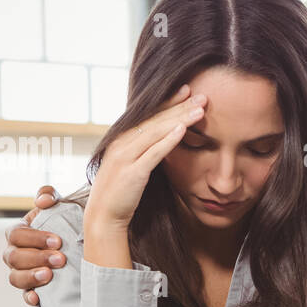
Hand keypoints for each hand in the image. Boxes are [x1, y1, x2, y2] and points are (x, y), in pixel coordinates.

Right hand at [5, 185, 64, 306]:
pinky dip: (29, 297)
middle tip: (60, 259)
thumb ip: (49, 196)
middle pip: (14, 257)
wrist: (80, 243)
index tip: (58, 241)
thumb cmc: (67, 222)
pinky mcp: (32, 288)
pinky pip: (25, 295)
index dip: (34, 238)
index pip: (16, 234)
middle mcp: (15, 253)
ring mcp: (22, 272)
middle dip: (36, 258)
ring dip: (30, 277)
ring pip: (15, 277)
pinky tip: (38, 298)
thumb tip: (43, 202)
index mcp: (20, 232)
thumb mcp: (61, 205)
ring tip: (49, 275)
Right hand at [84, 84, 206, 233]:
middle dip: (180, 106)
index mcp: (122, 139)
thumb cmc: (121, 192)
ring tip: (199, 110)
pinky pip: (153, 153)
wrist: (104, 215)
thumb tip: (162, 138)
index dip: (169, 102)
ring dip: (179, 119)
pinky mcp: (132, 172)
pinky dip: (168, 140)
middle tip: (202, 95)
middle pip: (155, 120)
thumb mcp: (132, 164)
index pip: (149, 115)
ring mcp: (126, 156)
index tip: (187, 90)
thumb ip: (143, 150)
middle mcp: (122, 143)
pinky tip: (182, 130)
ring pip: (156, 132)